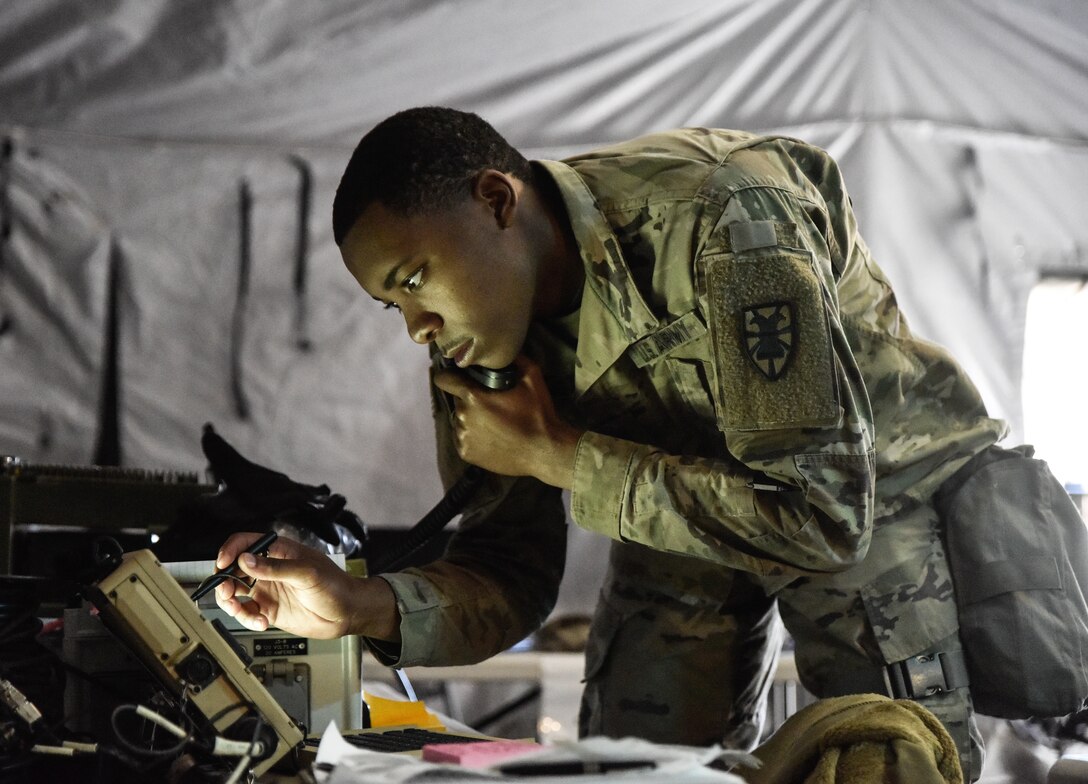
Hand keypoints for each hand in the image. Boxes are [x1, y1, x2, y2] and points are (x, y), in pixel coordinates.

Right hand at [213, 532, 398, 640]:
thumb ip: (275, 567)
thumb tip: (246, 559)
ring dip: (230, 601)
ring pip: (234, 592)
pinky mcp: (268, 610)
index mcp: (279, 550)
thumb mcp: (306, 573)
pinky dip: (247, 619)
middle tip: (227, 592)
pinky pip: (246, 613)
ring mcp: (268, 589)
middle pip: (233, 568)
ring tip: (239, 609)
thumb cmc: (335, 585)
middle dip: (224, 580)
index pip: (246, 542)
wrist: (348, 613)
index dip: (230, 551)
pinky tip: (261, 622)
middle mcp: (269, 568)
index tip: (223, 564)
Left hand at [432, 354, 580, 487]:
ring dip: (471, 417)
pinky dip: (473, 435)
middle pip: (457, 399)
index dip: (450, 375)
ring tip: (495, 422)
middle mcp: (462, 416)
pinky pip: (463, 437)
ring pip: (460, 419)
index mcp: (472, 396)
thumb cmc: (538, 413)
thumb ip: (511, 357)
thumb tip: (500, 346)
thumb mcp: (531, 376)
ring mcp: (463, 437)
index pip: (444, 379)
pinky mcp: (465, 453)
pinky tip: (493, 436)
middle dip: (469, 398)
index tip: (458, 376)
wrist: (544, 451)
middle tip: (492, 403)